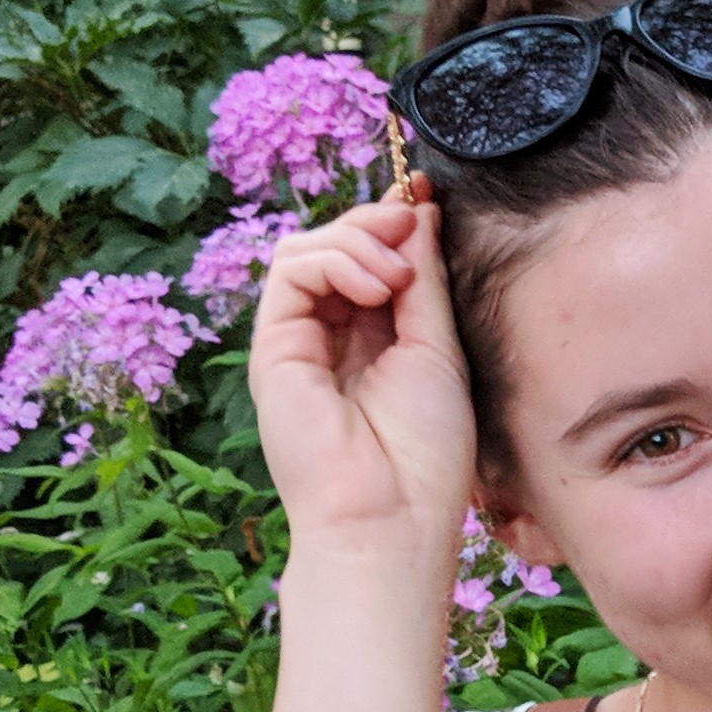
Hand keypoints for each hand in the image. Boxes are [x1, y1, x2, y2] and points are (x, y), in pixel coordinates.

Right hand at [249, 180, 476, 569]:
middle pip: (338, 244)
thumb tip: (420, 213)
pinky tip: (377, 289)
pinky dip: (335, 261)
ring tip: (398, 278)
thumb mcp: (437, 349)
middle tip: (413, 218)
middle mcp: (332, 335)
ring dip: (359, 241)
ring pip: (309, 248)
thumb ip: (424, 282)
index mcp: (375, 338)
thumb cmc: (424, 451)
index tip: (429, 195)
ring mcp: (298, 340)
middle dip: (377, 222)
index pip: (373, 258)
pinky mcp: (273, 347)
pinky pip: (291, 271)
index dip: (396, 222)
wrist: (391, 516)